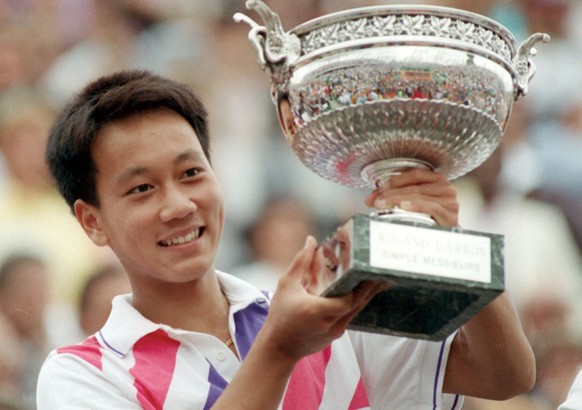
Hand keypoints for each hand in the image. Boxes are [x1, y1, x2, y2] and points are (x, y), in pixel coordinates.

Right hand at [262, 236, 381, 360]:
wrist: (279, 348)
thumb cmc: (280, 315)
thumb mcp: (286, 285)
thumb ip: (301, 262)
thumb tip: (311, 241)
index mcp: (316, 310)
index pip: (347, 299)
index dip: (358, 285)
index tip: (364, 268)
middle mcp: (329, 323)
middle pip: (357, 303)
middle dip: (369, 287)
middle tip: (378, 270)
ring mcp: (335, 332)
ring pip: (357, 310)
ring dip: (366, 294)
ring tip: (376, 278)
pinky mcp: (336, 335)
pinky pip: (350, 316)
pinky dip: (356, 303)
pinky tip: (361, 291)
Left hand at [364, 168, 458, 226]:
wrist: (448, 241)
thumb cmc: (430, 221)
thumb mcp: (413, 204)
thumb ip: (396, 197)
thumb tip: (371, 198)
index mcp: (437, 180)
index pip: (414, 174)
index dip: (394, 180)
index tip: (378, 189)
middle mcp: (446, 188)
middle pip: (413, 186)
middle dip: (390, 193)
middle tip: (375, 200)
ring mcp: (449, 201)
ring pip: (418, 195)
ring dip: (396, 199)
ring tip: (382, 205)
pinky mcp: (449, 215)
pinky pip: (429, 206)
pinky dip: (414, 205)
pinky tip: (402, 207)